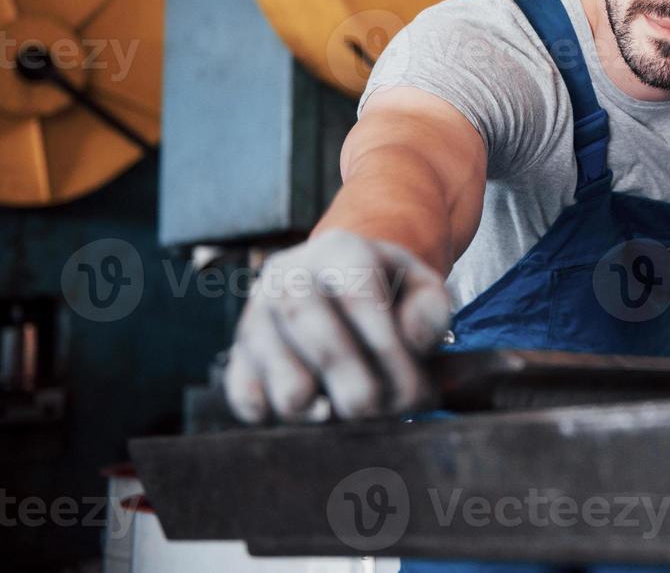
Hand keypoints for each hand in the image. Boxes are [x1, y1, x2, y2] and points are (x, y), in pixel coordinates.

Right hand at [223, 229, 451, 422]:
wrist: (339, 283)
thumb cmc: (388, 293)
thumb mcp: (420, 285)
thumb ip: (432, 308)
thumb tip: (413, 341)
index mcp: (338, 251)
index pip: (358, 298)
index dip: (389, 352)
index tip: (414, 393)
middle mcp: (287, 276)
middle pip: (318, 339)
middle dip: (359, 389)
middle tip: (386, 412)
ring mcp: (256, 316)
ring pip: (285, 381)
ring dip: (326, 412)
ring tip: (353, 412)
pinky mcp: (238, 355)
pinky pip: (248, 398)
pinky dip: (281, 417)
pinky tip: (314, 409)